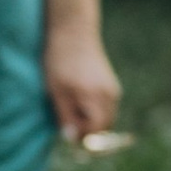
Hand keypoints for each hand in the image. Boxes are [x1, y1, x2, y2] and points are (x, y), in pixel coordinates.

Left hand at [44, 22, 121, 146]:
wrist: (73, 31)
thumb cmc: (60, 60)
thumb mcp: (57, 90)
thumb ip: (66, 115)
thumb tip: (73, 139)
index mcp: (96, 97)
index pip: (95, 131)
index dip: (81, 137)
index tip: (66, 132)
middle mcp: (110, 95)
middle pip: (104, 127)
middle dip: (87, 131)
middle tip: (67, 123)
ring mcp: (113, 89)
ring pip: (105, 118)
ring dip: (90, 121)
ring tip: (71, 107)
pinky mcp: (111, 85)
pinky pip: (105, 108)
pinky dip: (94, 111)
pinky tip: (78, 100)